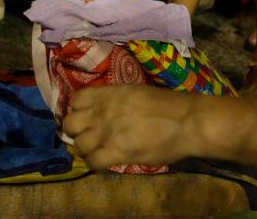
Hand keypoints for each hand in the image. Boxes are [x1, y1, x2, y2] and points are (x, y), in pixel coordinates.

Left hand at [62, 85, 195, 169]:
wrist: (186, 122)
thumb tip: (104, 109)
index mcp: (106, 94)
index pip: (75, 100)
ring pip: (78, 145)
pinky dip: (94, 164)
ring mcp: (107, 133)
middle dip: (75, 131)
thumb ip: (113, 99)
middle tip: (87, 135)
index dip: (78, 110)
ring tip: (95, 151)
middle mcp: (101, 112)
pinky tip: (102, 163)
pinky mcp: (117, 153)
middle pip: (70, 124)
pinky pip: (92, 162)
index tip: (86, 117)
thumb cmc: (167, 104)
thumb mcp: (133, 92)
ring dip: (85, 149)